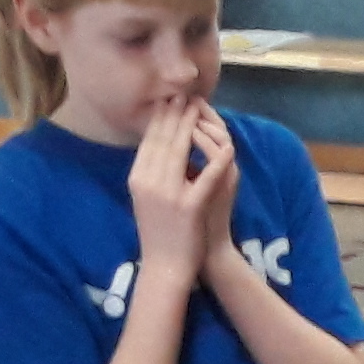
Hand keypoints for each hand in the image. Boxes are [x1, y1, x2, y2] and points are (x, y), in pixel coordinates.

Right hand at [131, 97, 237, 277]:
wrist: (164, 267)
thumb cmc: (158, 233)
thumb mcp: (145, 197)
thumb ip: (149, 171)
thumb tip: (156, 143)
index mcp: (137, 178)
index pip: (149, 140)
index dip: (159, 118)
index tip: (167, 100)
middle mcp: (148, 182)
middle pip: (163, 139)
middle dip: (174, 114)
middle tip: (183, 95)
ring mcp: (168, 194)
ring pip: (179, 150)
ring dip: (190, 126)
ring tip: (198, 109)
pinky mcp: (189, 207)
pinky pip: (206, 177)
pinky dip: (216, 160)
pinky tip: (226, 146)